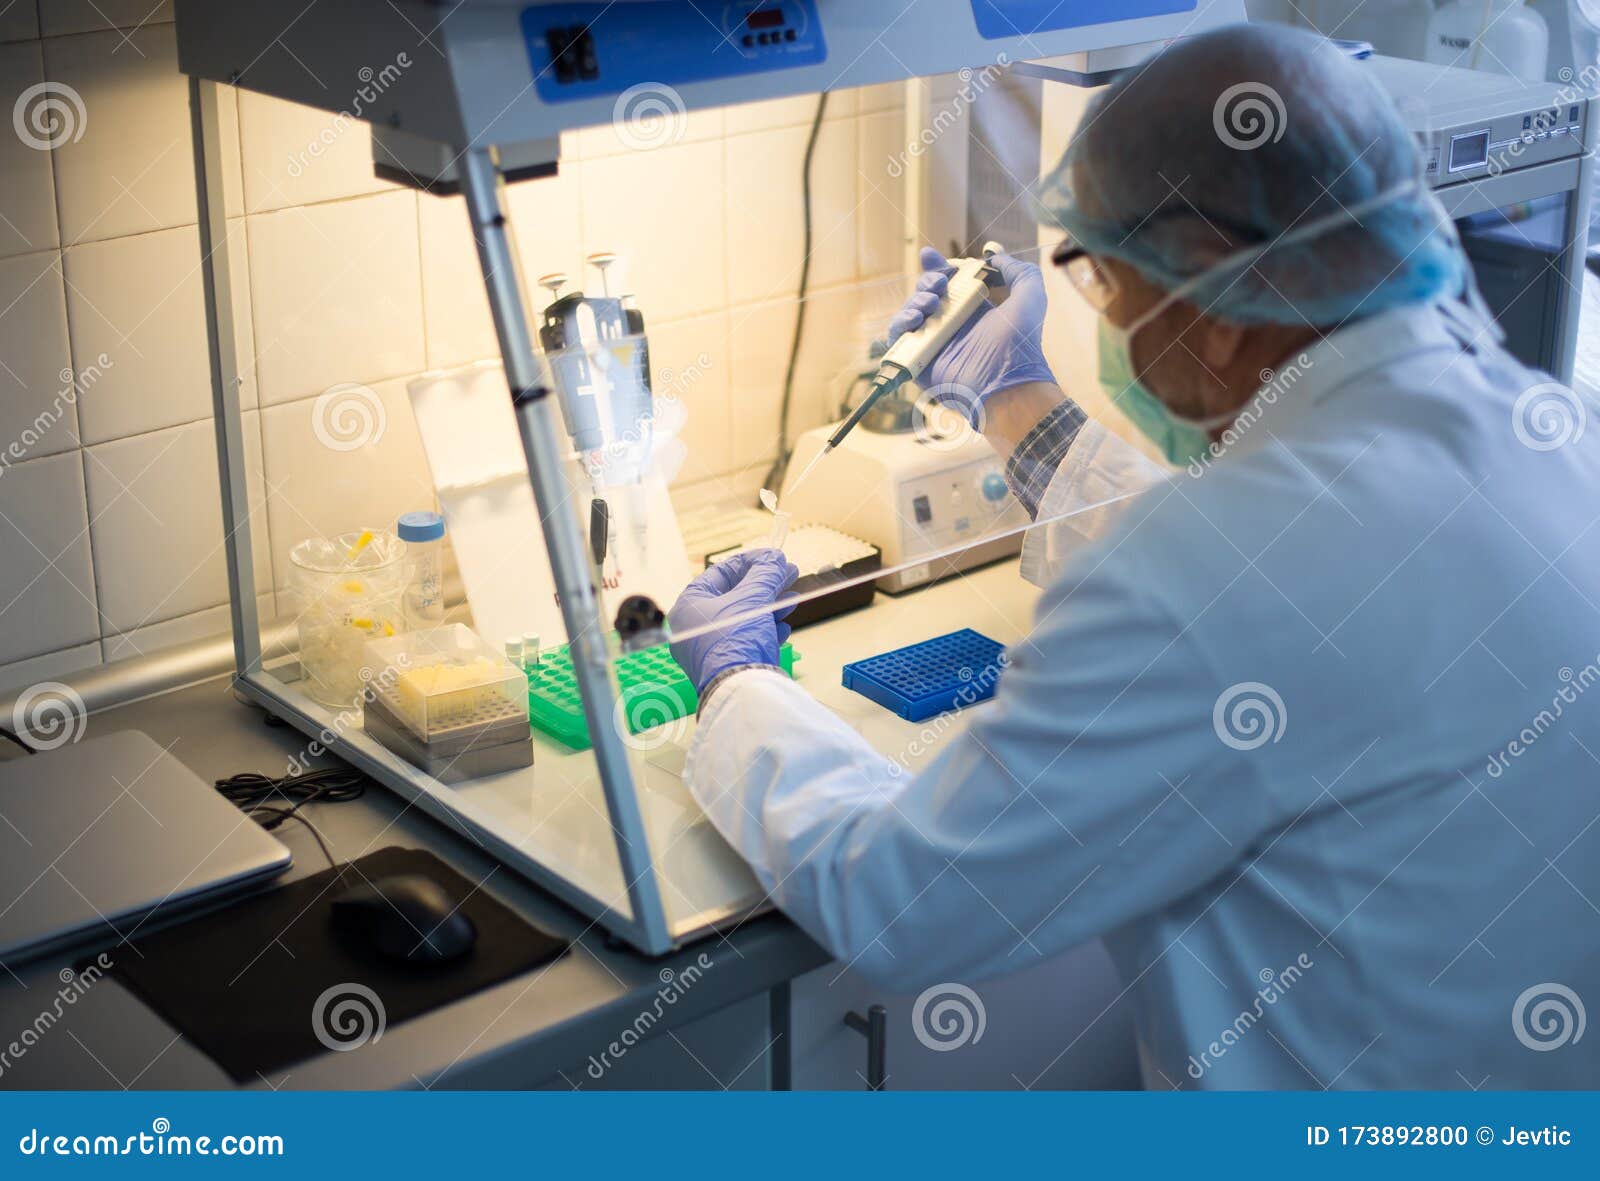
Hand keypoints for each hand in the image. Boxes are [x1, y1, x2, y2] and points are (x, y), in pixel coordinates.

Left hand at [669, 549, 799, 694]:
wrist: (741, 690)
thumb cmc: (736, 639)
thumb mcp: (754, 598)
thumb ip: (765, 574)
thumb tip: (775, 558)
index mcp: (689, 605)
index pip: (719, 573)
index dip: (750, 562)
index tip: (773, 557)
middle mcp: (693, 627)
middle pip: (734, 596)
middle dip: (765, 585)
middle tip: (788, 575)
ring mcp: (708, 649)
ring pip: (742, 619)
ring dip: (769, 607)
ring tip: (792, 600)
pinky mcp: (724, 666)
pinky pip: (745, 641)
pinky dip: (765, 631)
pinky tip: (784, 628)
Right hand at [886, 247, 1056, 424]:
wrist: (1007, 381)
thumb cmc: (1020, 343)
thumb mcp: (1031, 296)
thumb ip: (1019, 271)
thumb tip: (996, 256)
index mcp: (972, 310)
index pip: (948, 283)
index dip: (937, 267)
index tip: (930, 256)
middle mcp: (951, 324)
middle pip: (925, 293)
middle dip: (928, 281)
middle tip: (940, 286)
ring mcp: (934, 342)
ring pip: (910, 312)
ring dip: (915, 300)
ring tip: (931, 304)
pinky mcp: (919, 360)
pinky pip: (898, 338)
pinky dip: (899, 324)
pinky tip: (915, 319)